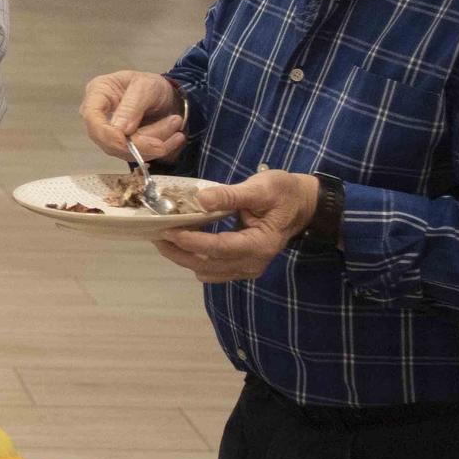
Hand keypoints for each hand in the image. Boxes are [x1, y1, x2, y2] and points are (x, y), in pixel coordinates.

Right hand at [80, 70, 185, 161]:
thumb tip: (121, 131)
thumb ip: (132, 106)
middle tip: (173, 125)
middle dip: (142, 141)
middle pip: (109, 140)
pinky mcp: (123, 147)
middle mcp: (98, 117)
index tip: (127, 141)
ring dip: (155, 142)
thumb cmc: (151, 85)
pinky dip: (159, 149)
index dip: (106, 133)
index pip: (92, 117)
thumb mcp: (146, 86)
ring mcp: (109, 135)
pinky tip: (176, 137)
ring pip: (126, 152)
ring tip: (176, 122)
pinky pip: (137, 156)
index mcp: (98, 94)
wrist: (165, 96)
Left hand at [152, 171, 321, 283]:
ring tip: (164, 240)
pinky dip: (195, 259)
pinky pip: (213, 269)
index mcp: (260, 244)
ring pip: (207, 270)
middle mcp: (253, 263)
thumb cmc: (284, 192)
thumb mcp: (260, 187)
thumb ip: (231, 195)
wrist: (302, 205)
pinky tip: (183, 243)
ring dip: (184, 258)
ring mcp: (247, 268)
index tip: (168, 231)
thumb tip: (200, 199)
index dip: (192, 241)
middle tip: (156, 237)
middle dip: (179, 252)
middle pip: (208, 265)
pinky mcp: (241, 267)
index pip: (219, 248)